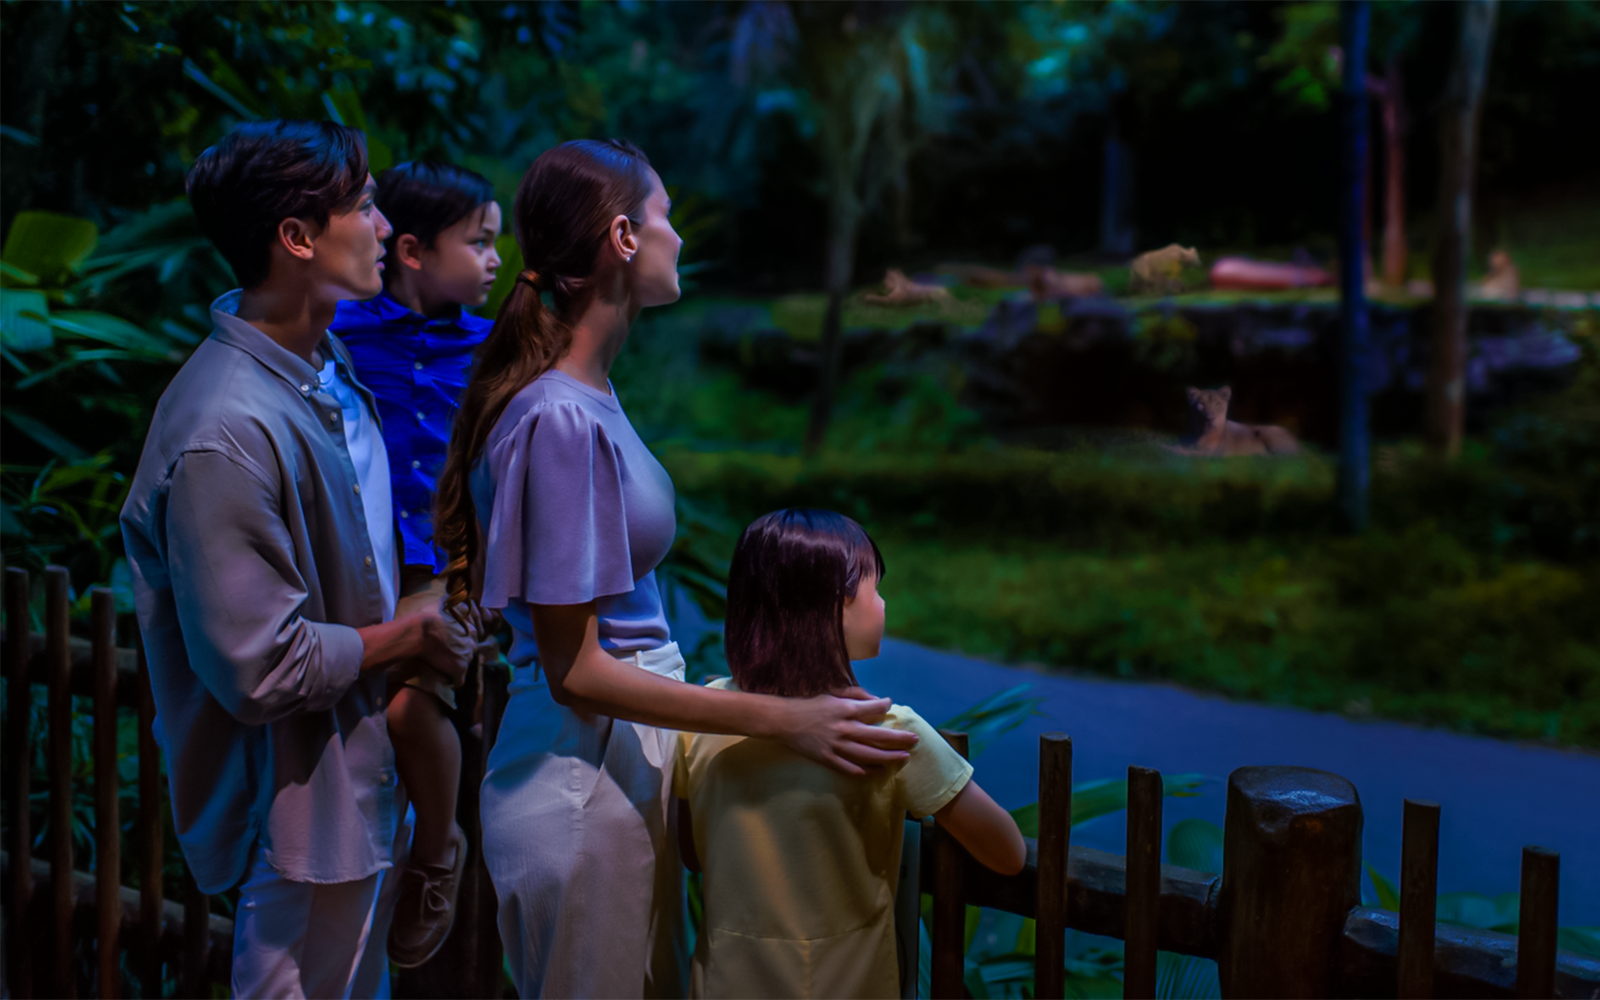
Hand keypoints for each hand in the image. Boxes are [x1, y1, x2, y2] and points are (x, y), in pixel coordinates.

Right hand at [415, 597, 475, 686]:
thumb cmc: (427, 617)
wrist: (418, 633)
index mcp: (471, 629)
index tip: (448, 644)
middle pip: (468, 652)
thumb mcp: (442, 603)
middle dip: (458, 654)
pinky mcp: (459, 669)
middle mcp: (473, 643)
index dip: (458, 643)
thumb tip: (451, 594)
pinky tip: (443, 678)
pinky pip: (458, 681)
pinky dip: (451, 681)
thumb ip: (451, 601)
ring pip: (463, 665)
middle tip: (444, 655)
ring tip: (441, 666)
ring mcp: (467, 657)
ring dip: (454, 666)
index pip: (469, 640)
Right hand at [773, 688, 918, 775]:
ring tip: (903, 758)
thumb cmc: (810, 704)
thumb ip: (856, 694)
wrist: (785, 720)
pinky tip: (877, 771)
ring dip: (889, 757)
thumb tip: (877, 700)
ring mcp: (836, 746)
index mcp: (845, 709)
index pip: (874, 708)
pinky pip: (850, 767)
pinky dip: (865, 770)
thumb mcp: (833, 693)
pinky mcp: (828, 758)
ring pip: (868, 755)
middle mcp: (844, 728)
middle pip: (878, 736)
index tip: (891, 707)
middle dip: (899, 739)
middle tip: (914, 740)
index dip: (886, 706)